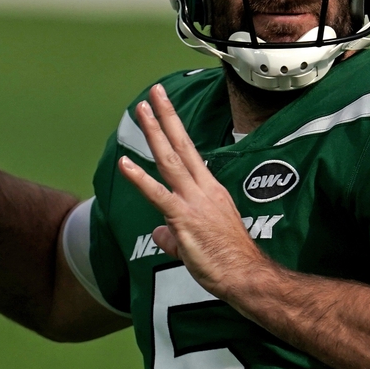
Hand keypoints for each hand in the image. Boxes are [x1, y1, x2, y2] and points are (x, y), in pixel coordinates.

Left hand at [117, 84, 270, 300]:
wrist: (245, 276)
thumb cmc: (228, 261)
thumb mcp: (199, 242)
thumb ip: (174, 234)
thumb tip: (158, 234)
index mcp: (210, 191)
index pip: (190, 153)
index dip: (176, 130)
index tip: (165, 109)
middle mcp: (203, 189)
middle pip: (181, 145)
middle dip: (166, 116)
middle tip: (154, 93)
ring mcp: (194, 202)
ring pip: (170, 160)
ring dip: (154, 132)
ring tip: (140, 110)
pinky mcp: (185, 218)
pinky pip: (158, 195)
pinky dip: (139, 178)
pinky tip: (124, 164)